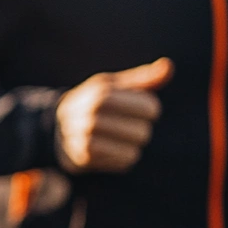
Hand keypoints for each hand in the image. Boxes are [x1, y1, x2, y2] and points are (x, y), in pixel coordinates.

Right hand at [55, 57, 172, 172]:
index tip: (136, 106)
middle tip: (122, 123)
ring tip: (115, 136)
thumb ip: (144, 78)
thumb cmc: (94, 102)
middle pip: (143, 131)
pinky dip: (121, 156)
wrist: (58, 125)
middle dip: (138, 128)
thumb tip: (169, 65)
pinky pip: (124, 161)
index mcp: (102, 92)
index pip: (150, 107)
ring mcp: (87, 136)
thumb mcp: (114, 85)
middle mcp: (92, 114)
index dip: (149, 108)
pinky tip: (108, 147)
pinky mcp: (85, 156)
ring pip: (134, 149)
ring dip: (130, 144)